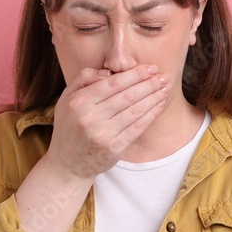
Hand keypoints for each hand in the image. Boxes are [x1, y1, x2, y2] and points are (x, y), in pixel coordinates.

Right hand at [45, 63, 169, 180]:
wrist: (68, 164)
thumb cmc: (69, 127)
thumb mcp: (66, 99)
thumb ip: (82, 79)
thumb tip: (108, 72)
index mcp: (78, 101)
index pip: (113, 83)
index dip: (135, 74)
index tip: (150, 68)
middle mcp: (90, 117)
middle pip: (127, 95)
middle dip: (149, 84)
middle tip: (163, 76)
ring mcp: (102, 134)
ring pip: (135, 110)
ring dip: (153, 97)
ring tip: (165, 88)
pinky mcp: (113, 148)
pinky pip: (137, 128)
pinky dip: (151, 115)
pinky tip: (159, 105)